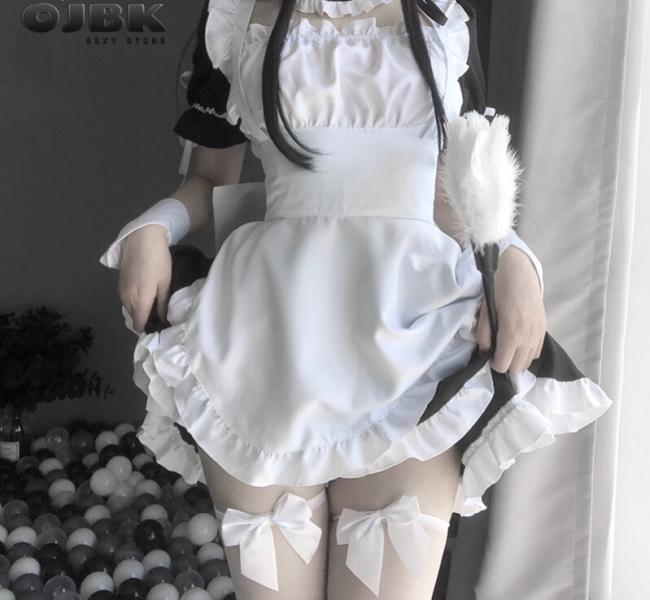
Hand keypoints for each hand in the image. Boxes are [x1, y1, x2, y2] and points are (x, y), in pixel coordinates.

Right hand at [117, 225, 170, 332]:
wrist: (142, 239)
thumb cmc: (158, 261)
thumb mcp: (165, 283)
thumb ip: (162, 304)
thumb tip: (163, 320)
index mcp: (139, 301)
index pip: (138, 325)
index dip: (148, 328)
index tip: (158, 326)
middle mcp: (126, 299)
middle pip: (134, 317)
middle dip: (144, 319)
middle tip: (159, 313)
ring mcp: (120, 291)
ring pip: (129, 308)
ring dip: (139, 309)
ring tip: (153, 303)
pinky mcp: (118, 284)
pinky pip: (126, 299)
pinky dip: (134, 301)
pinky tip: (144, 293)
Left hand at [474, 246, 546, 373]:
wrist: (519, 272)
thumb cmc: (498, 289)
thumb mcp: (486, 312)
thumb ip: (484, 335)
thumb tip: (485, 352)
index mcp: (511, 333)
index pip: (503, 365)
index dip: (493, 364)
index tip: (489, 356)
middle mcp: (527, 337)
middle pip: (517, 368)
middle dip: (505, 365)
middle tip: (497, 354)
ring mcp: (538, 334)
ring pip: (528, 362)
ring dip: (517, 360)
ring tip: (507, 349)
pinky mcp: (544, 328)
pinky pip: (537, 351)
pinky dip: (527, 352)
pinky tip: (519, 343)